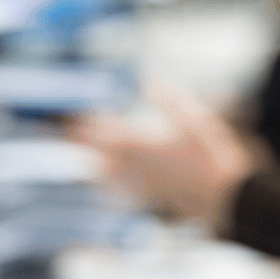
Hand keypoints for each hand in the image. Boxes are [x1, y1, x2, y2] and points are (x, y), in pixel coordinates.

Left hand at [72, 80, 254, 225]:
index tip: (65, 113)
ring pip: (101, 172)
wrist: (224, 198)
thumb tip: (148, 79)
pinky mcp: (147, 197)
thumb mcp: (193, 118)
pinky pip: (117, 191)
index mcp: (138, 142)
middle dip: (75, 138)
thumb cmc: (211, 156)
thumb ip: (168, 99)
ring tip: (77, 152)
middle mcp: (131, 164)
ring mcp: (137, 183)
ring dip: (87, 159)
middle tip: (55, 130)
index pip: (99, 128)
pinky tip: (104, 183)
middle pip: (92, 150)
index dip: (80, 120)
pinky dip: (105, 184)